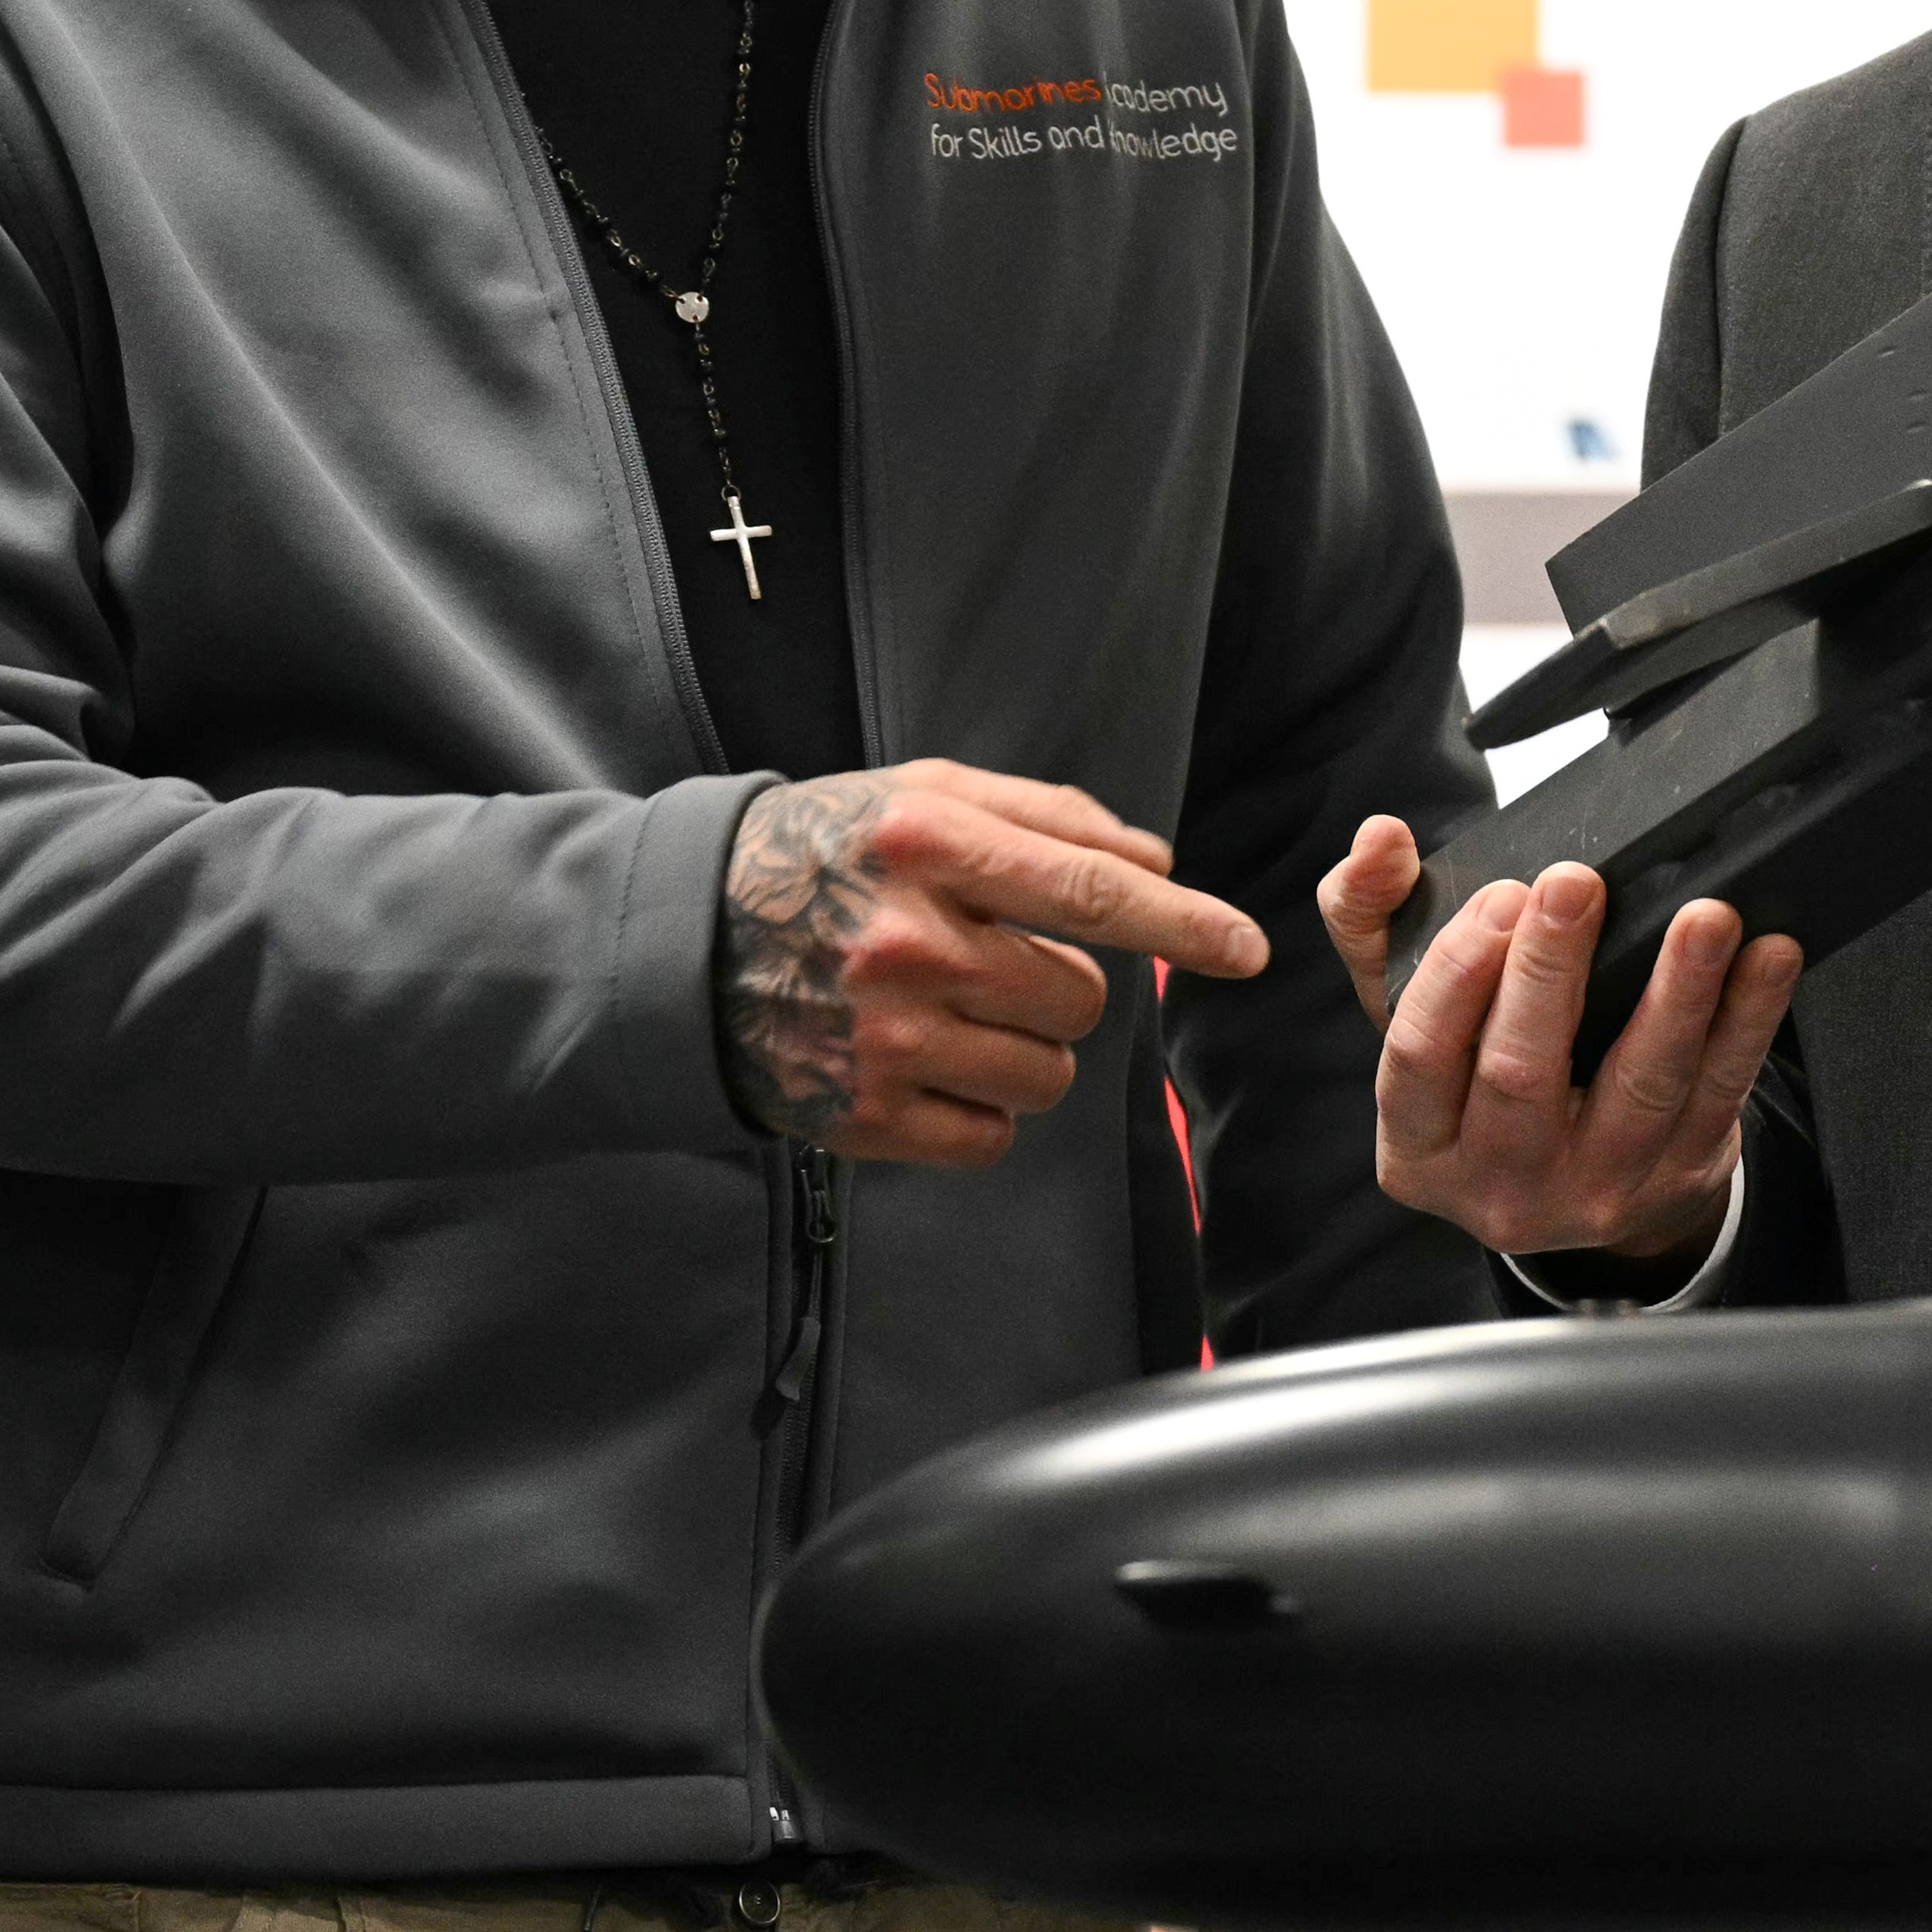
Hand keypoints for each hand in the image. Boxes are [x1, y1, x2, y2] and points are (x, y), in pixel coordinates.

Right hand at [714, 761, 1265, 1165]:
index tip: (1249, 949)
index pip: (1093, 892)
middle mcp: (906, 944)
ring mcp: (883, 1038)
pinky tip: (929, 1065)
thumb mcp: (925, 795)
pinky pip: (992, 1136)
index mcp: (928, 847)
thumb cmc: (830, 853)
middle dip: (1063, 985)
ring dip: (1027, 1049)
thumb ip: (1049, 817)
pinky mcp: (861, 1114)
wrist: (682, 940)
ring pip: (1048, 1074)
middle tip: (991, 961)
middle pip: (1081, 997)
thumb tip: (1161, 860)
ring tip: (954, 1011)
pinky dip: (983, 1110)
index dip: (1185, 923)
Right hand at [1317, 824, 1802, 1262]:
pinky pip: (1721, 1092)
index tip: (1499, 897)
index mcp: (1418, 1145)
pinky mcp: (1678, 1177)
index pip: (1418, 1055)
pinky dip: (1749, 1020)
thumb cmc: (1479, 1070)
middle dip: (1551, 972)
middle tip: (1576, 885)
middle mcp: (1498, 1183)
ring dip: (1679, 994)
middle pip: (1520, 1075)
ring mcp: (1594, 1190)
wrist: (1572, 1179)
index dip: (1458, 974)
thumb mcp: (1411, 1009)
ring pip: (1639, 1087)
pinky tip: (1769, 956)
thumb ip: (1374, 916)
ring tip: (1704, 918)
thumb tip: (1379, 838)